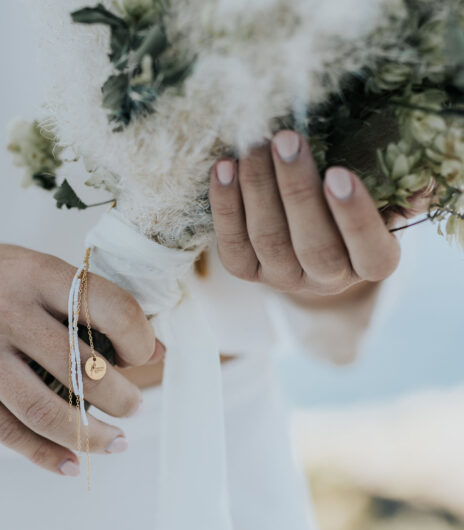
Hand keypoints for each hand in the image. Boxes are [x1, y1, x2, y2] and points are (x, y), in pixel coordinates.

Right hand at [0, 240, 161, 474]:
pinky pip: (4, 431)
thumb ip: (90, 303)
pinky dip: (45, 454)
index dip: (140, 339)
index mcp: (35, 272)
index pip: (110, 308)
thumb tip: (156, 347)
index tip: (143, 355)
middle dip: (122, 397)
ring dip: (91, 434)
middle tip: (134, 405)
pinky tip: (72, 462)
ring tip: (116, 440)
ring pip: (44, 409)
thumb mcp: (34, 268)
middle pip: (81, 367)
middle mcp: (4, 309)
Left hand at [209, 130, 423, 295]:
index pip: (368, 250)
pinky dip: (225, 205)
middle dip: (296, 190)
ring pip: (268, 240)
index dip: (353, 216)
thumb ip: (398, 189)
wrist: (312, 234)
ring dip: (257, 189)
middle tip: (286, 140)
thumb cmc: (351, 206)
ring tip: (253, 145)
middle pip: (312, 244)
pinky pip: (231, 244)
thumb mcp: (383, 199)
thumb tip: (416, 172)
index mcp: (370, 263)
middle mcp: (326, 279)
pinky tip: (224, 168)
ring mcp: (282, 277)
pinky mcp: (246, 270)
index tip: (338, 174)